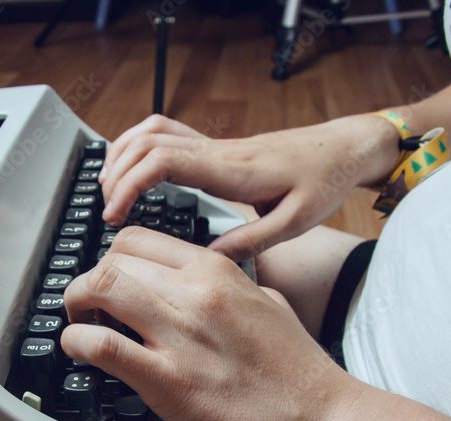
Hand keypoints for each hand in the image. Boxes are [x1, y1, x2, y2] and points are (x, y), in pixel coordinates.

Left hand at [60, 226, 353, 420]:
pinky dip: (76, 343)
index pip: (139, 240)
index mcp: (217, 272)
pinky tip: (80, 351)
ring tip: (81, 325)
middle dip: (89, 282)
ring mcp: (180, 334)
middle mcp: (195, 293)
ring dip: (77, 305)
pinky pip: (100, 345)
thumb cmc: (297, 372)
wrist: (318, 420)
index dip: (112, 260)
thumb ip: (231, 286)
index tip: (110, 282)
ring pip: (100, 287)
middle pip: (112, 259)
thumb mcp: (268, 304)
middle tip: (90, 308)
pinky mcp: (167, 379)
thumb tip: (203, 285)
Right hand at [98, 114, 399, 259]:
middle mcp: (217, 151)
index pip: (162, 162)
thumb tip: (207, 259)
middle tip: (106, 212)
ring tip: (108, 190)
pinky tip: (134, 168)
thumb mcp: (296, 221)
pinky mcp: (218, 146)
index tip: (113, 217)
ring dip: (123, 155)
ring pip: (152, 131)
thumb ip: (252, 241)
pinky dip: (141, 145)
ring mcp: (215, 144)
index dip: (128, 186)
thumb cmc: (324, 181)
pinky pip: (168, 132)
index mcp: (230, 170)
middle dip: (116, 175)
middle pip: (147, 143)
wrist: (344, 148)